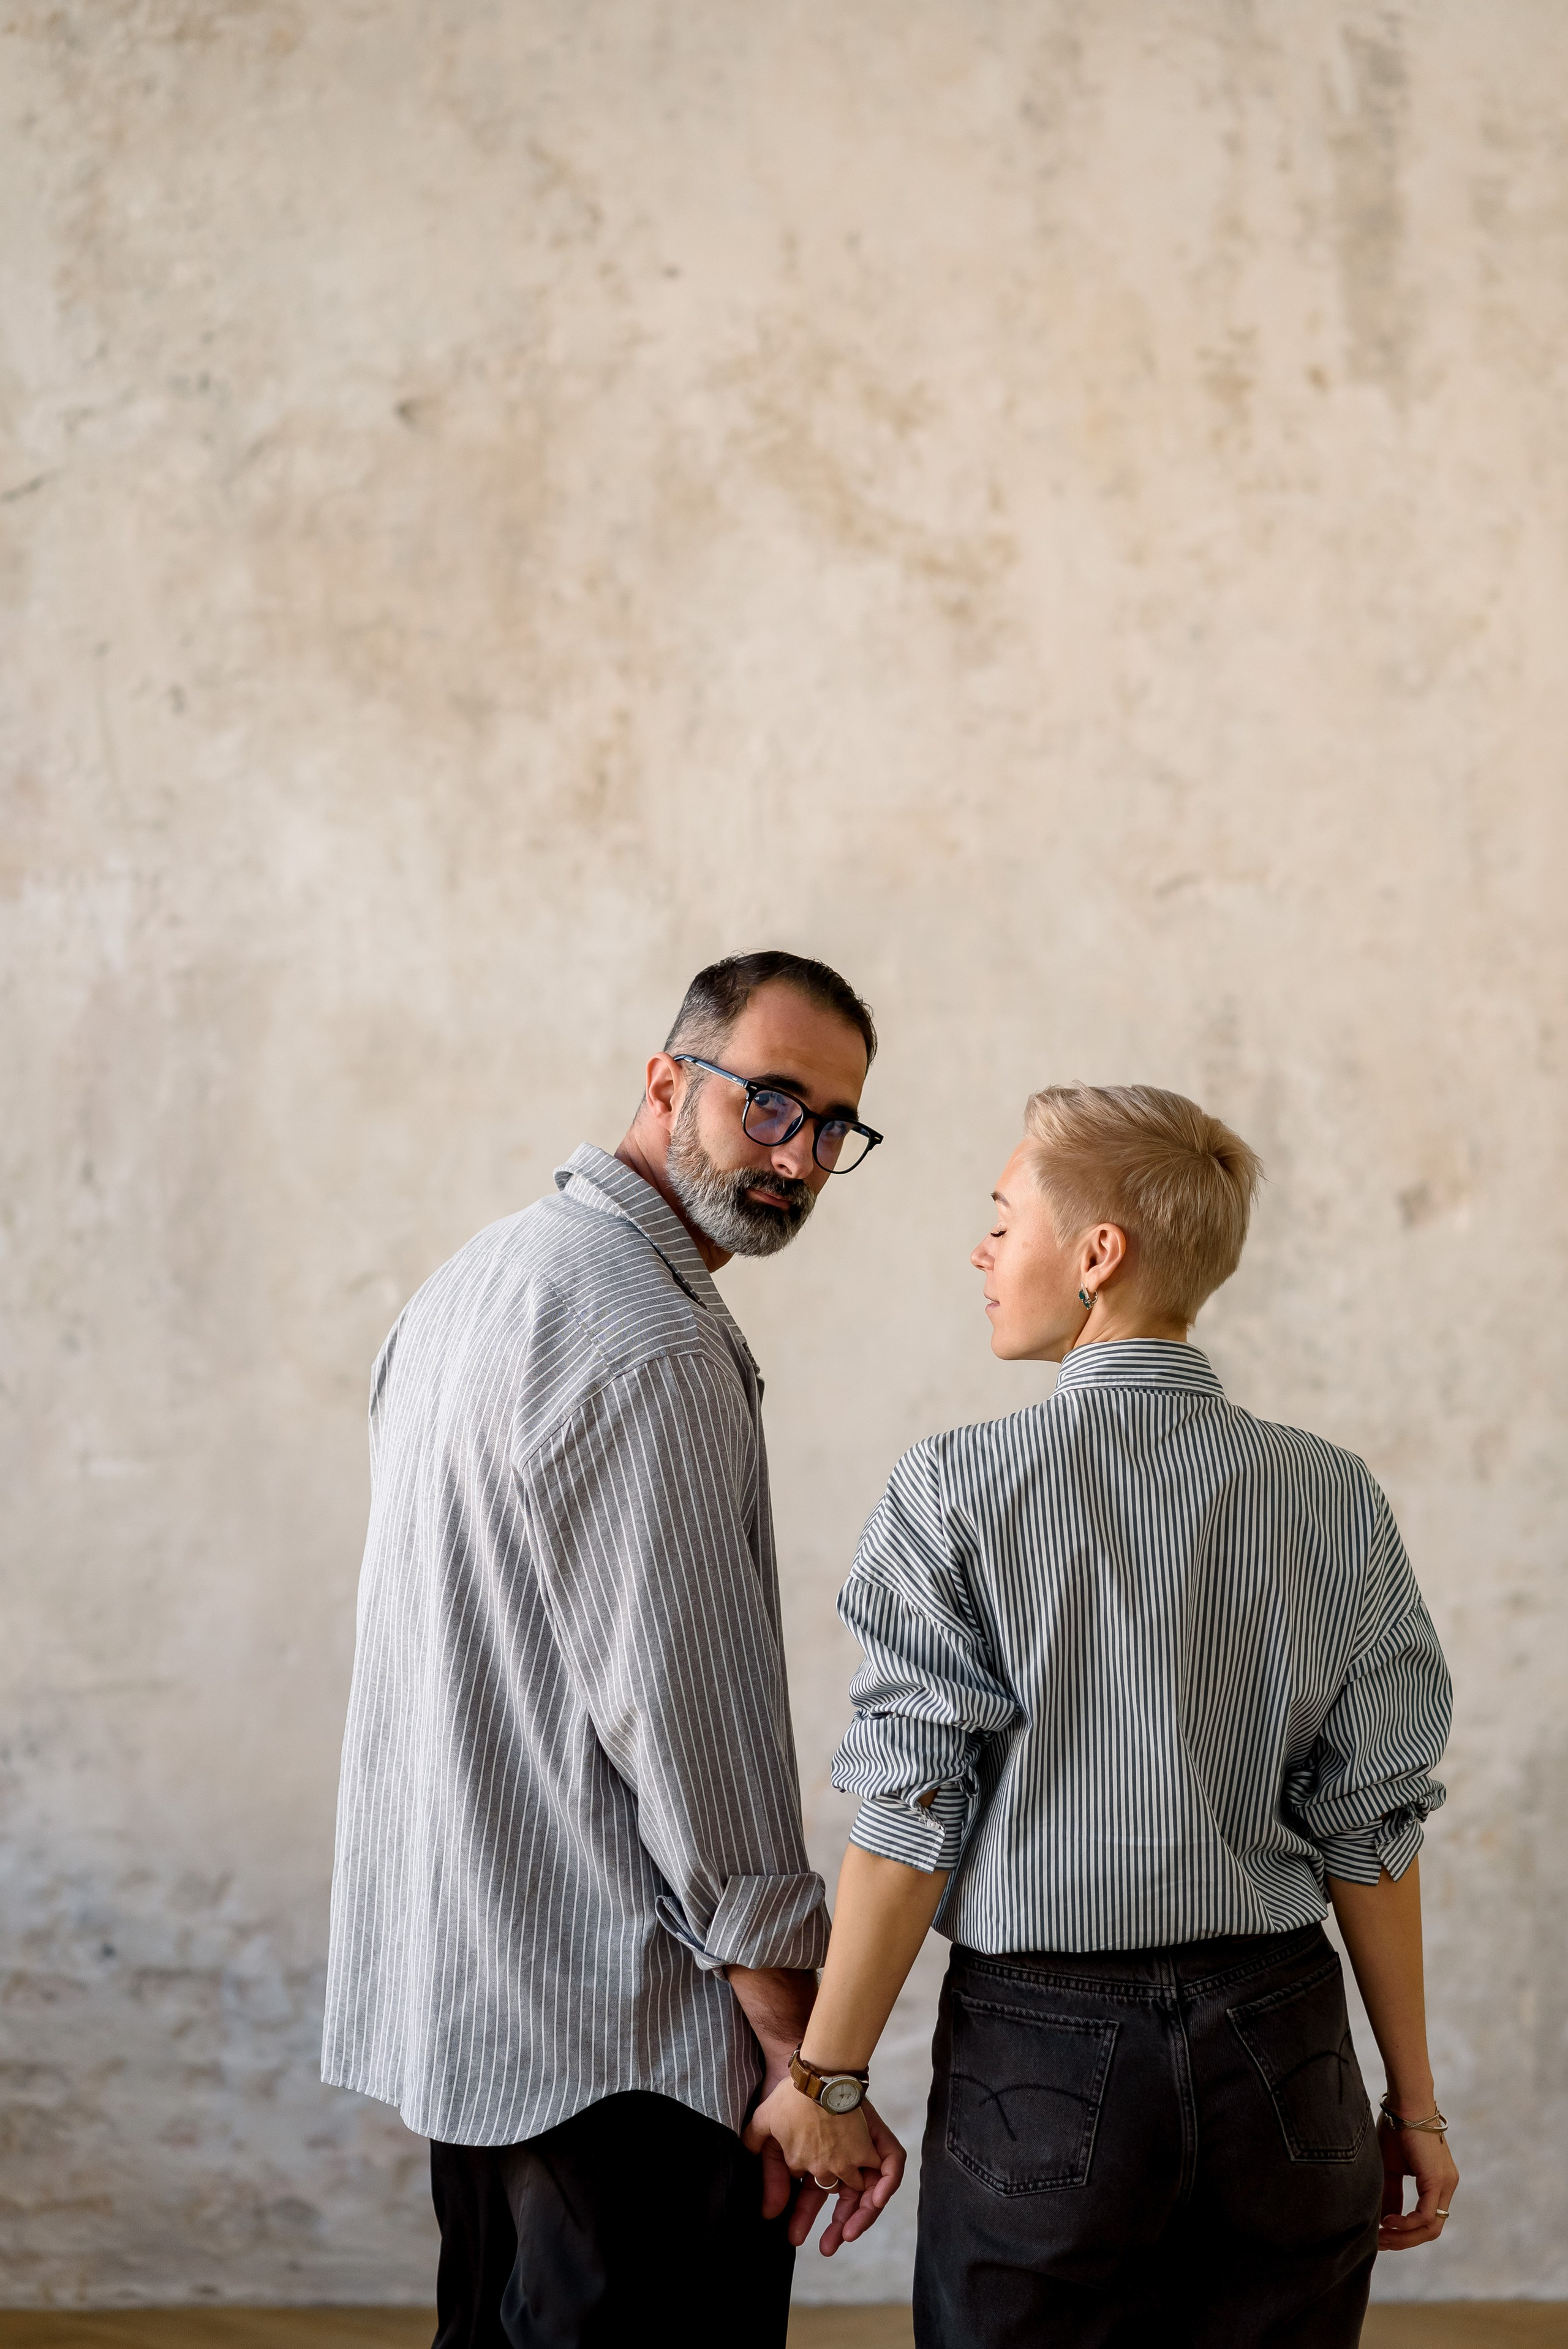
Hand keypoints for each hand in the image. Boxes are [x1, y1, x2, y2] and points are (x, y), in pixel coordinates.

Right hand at [746, 2076, 905, 2254]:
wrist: (811, 2068)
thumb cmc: (788, 2098)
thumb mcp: (768, 2132)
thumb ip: (769, 2173)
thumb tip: (769, 2213)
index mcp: (818, 2164)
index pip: (814, 2198)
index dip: (804, 2218)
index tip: (796, 2237)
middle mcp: (843, 2162)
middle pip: (844, 2201)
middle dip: (836, 2227)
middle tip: (827, 2248)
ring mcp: (863, 2152)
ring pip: (869, 2192)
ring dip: (861, 2216)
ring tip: (847, 2234)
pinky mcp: (880, 2141)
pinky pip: (890, 2169)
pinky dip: (886, 2185)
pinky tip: (875, 2199)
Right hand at [1377, 2114, 1458, 2249]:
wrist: (1405, 2102)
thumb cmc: (1396, 2127)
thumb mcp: (1390, 2167)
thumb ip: (1391, 2193)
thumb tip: (1384, 2218)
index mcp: (1438, 2182)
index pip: (1427, 2220)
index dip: (1406, 2233)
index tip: (1383, 2236)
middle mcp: (1447, 2186)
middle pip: (1430, 2230)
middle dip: (1404, 2241)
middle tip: (1380, 2243)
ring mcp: (1445, 2184)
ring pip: (1430, 2228)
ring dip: (1405, 2237)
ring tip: (1381, 2235)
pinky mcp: (1437, 2180)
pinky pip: (1425, 2215)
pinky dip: (1407, 2223)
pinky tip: (1388, 2222)